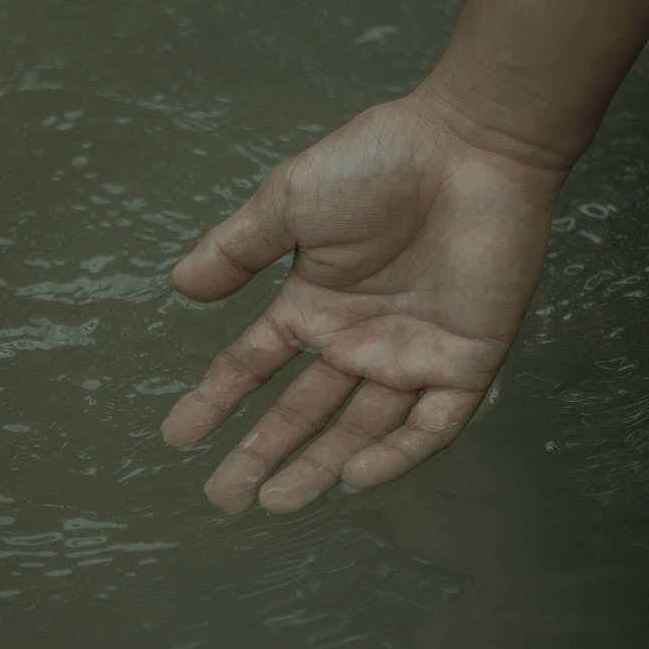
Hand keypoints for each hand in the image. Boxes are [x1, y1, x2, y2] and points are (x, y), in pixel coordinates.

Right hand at [161, 91, 563, 513]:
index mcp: (315, 304)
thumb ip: (238, 248)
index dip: (216, 402)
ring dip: (320, 468)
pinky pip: (432, 424)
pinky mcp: (467, 362)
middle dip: (262, 455)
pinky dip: (396, 454)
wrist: (471, 145)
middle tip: (226, 499)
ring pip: (362, 430)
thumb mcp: (290, 200)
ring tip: (278, 502)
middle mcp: (358, 340)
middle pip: (303, 413)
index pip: (255, 367)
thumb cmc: (380, 164)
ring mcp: (412, 355)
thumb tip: (180, 286)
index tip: (177, 437)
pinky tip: (354, 477)